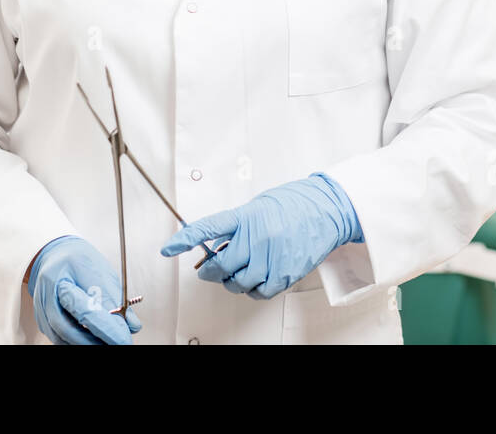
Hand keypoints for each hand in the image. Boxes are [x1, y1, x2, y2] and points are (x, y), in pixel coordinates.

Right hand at [27, 235, 141, 344]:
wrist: (55, 257)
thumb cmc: (77, 261)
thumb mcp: (100, 271)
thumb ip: (115, 298)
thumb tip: (131, 324)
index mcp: (62, 277)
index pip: (86, 309)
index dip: (107, 329)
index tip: (124, 339)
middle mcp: (47, 295)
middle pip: (69, 328)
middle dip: (95, 341)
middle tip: (119, 342)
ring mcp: (42, 310)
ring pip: (63, 337)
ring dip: (87, 342)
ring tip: (109, 341)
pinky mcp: (43, 322)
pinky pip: (61, 338)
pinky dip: (79, 341)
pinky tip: (94, 339)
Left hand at [160, 173, 361, 298]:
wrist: (326, 209)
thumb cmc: (293, 204)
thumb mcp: (258, 207)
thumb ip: (237, 227)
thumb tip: (218, 247)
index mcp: (246, 216)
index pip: (208, 228)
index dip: (186, 239)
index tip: (169, 248)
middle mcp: (257, 237)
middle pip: (221, 265)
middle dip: (210, 271)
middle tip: (210, 269)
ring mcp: (272, 257)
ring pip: (239, 283)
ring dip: (232, 282)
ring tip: (238, 272)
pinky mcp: (286, 273)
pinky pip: (259, 292)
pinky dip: (253, 290)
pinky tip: (256, 279)